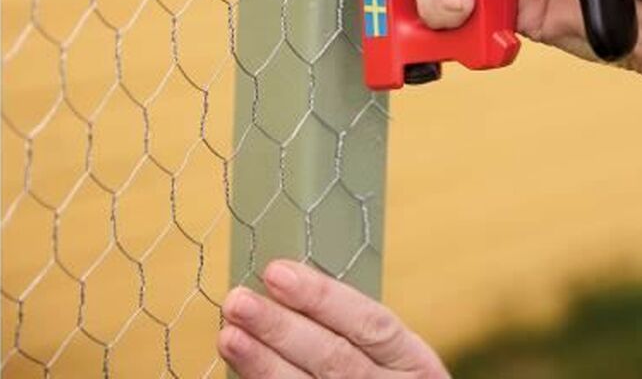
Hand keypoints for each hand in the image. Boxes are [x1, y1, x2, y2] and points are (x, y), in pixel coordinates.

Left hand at [218, 260, 447, 377]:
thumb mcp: (390, 353)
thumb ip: (347, 324)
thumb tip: (284, 280)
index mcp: (411, 360)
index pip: (368, 322)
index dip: (322, 296)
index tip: (275, 272)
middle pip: (335, 360)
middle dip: (281, 329)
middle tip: (238, 301)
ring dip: (264, 364)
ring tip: (229, 335)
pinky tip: (242, 371)